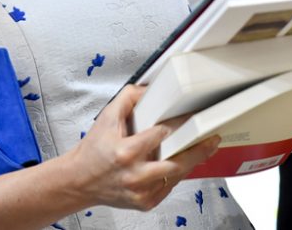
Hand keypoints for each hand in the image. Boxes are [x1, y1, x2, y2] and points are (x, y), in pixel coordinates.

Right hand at [67, 85, 219, 210]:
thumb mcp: (106, 118)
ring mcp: (141, 192)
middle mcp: (135, 176)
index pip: (161, 135)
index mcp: (126, 153)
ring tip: (206, 147)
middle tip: (212, 138)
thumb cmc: (92, 152)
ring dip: (192, 161)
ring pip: (177, 176)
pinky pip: (170, 187)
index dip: (179, 124)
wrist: (79, 182)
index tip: (193, 116)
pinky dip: (179, 174)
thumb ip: (128, 98)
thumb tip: (148, 89)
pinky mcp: (145, 202)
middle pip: (176, 163)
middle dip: (197, 150)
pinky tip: (186, 161)